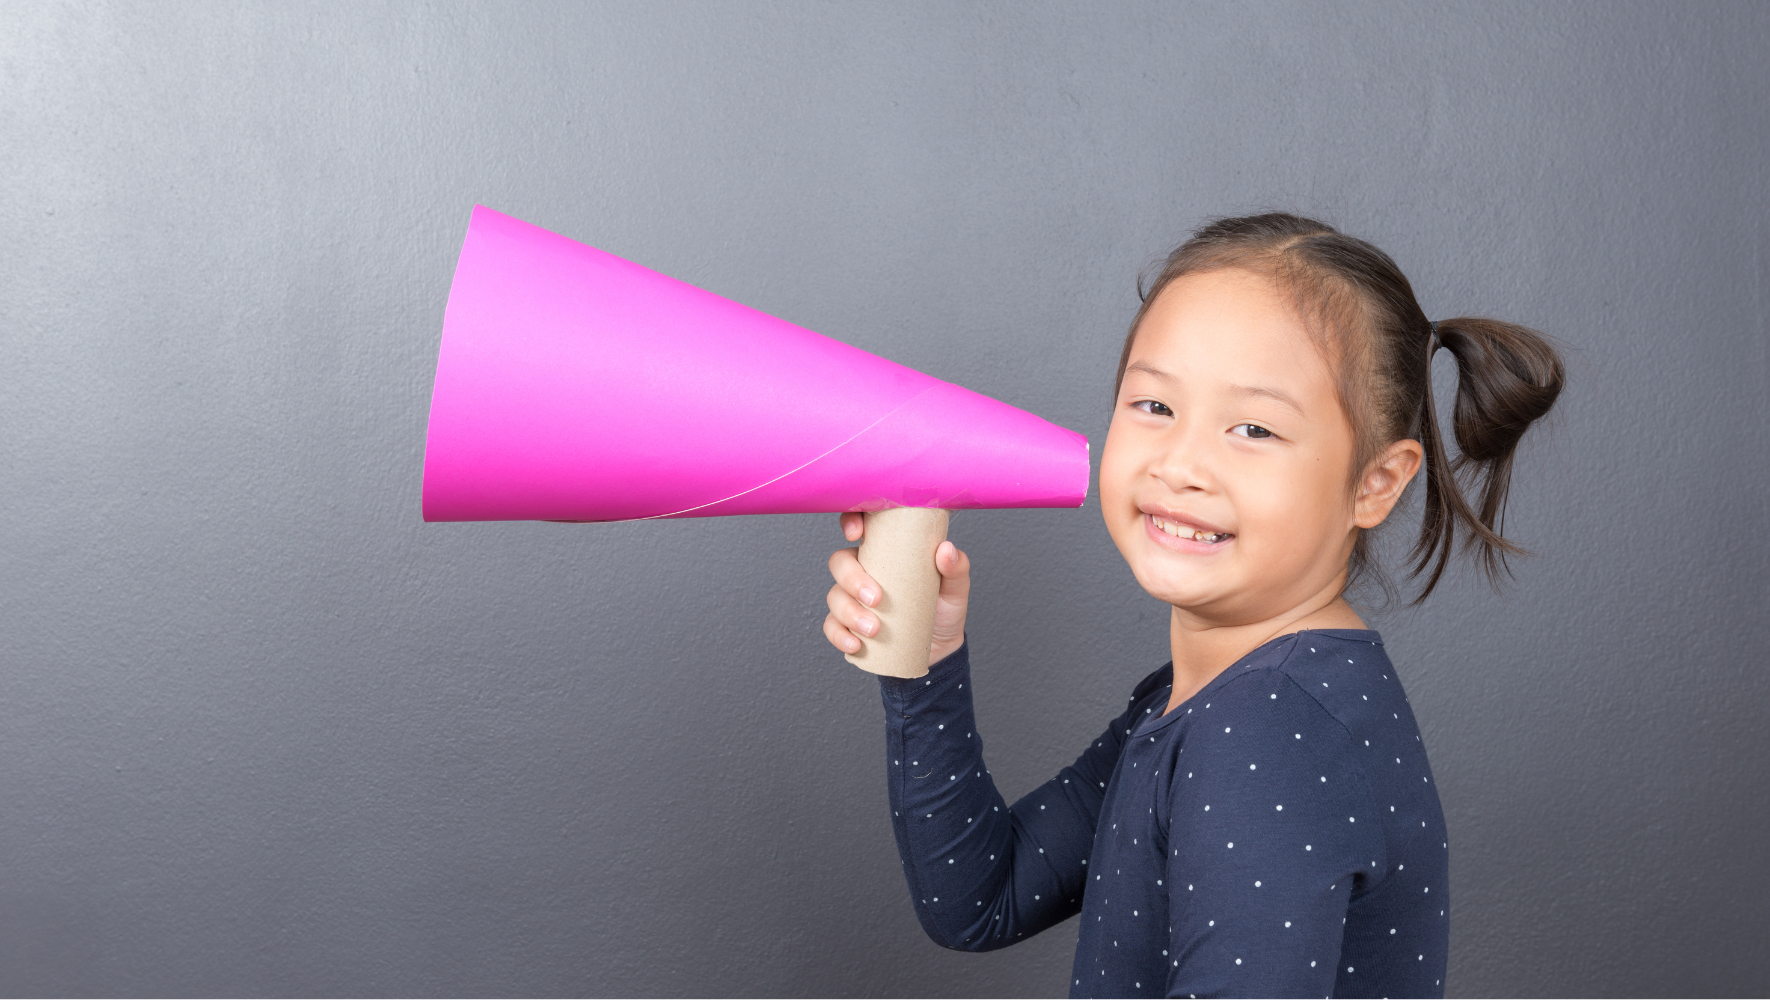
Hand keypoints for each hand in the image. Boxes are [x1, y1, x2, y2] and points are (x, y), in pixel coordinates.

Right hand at [823, 511, 970, 667]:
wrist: (941, 648)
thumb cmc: (943, 609)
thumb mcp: (955, 587)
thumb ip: (956, 567)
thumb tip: (946, 550)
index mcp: (886, 552)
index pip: (859, 526)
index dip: (850, 522)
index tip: (857, 533)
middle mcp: (863, 571)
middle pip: (839, 562)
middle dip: (851, 579)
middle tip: (876, 599)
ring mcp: (852, 598)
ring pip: (834, 596)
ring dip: (849, 612)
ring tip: (874, 629)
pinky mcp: (848, 625)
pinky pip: (831, 627)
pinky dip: (839, 635)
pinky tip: (856, 644)